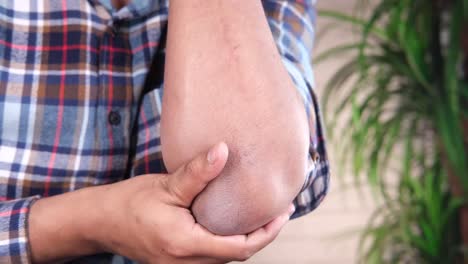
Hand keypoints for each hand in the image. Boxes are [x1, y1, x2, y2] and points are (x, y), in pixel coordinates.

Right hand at [99, 142, 293, 262]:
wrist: (99, 222)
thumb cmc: (129, 202)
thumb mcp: (166, 185)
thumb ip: (198, 172)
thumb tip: (225, 150)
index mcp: (186, 244)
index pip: (240, 248)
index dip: (266, 232)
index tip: (282, 213)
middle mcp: (185, 262)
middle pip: (236, 256)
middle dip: (261, 235)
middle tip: (278, 211)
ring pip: (224, 258)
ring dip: (246, 239)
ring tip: (261, 215)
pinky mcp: (176, 262)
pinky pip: (211, 257)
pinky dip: (228, 241)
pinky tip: (233, 222)